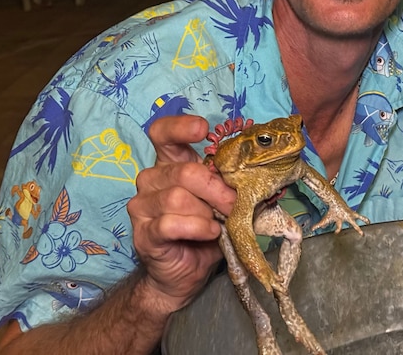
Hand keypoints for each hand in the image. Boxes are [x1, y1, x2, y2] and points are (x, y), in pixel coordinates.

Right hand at [127, 114, 237, 311]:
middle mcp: (151, 180)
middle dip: (216, 189)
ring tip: (219, 224)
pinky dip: (197, 228)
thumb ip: (231, 184)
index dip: (180, 127)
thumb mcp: (222, 202)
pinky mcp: (144, 233)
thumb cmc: (205, 232)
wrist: (184, 274)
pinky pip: (171, 223)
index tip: (203, 129)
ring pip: (177, 198)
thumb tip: (259, 172)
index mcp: (170, 165)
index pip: (163, 133)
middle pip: (184, 172)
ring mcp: (143, 206)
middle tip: (234, 204)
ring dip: (207, 213)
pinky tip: (210, 233)